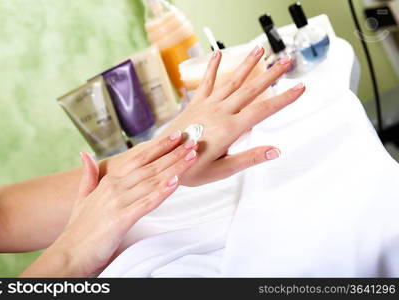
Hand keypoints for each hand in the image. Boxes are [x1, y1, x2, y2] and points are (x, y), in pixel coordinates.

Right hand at [21, 132, 197, 276]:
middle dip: (173, 154)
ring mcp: (117, 202)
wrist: (68, 254)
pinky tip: (175, 182)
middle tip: (192, 141)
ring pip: (152, 181)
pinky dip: (161, 192)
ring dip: (174, 168)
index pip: (139, 159)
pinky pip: (146, 203)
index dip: (159, 147)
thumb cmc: (78, 228)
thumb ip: (88, 176)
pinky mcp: (120, 219)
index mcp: (109, 181)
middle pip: (150, 167)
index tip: (175, 137)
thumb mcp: (82, 198)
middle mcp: (114, 187)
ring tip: (191, 157)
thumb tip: (85, 154)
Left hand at [158, 46, 304, 185]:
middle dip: (272, 74)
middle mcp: (220, 112)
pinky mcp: (196, 103)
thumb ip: (248, 158)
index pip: (263, 110)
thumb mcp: (221, 170)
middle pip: (251, 89)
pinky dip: (212, 67)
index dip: (283, 99)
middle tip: (287, 60)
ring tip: (260, 49)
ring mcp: (207, 105)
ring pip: (232, 80)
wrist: (161, 160)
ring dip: (247, 64)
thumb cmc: (190, 168)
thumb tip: (274, 150)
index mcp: (229, 129)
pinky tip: (218, 54)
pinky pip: (205, 82)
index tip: (299, 88)